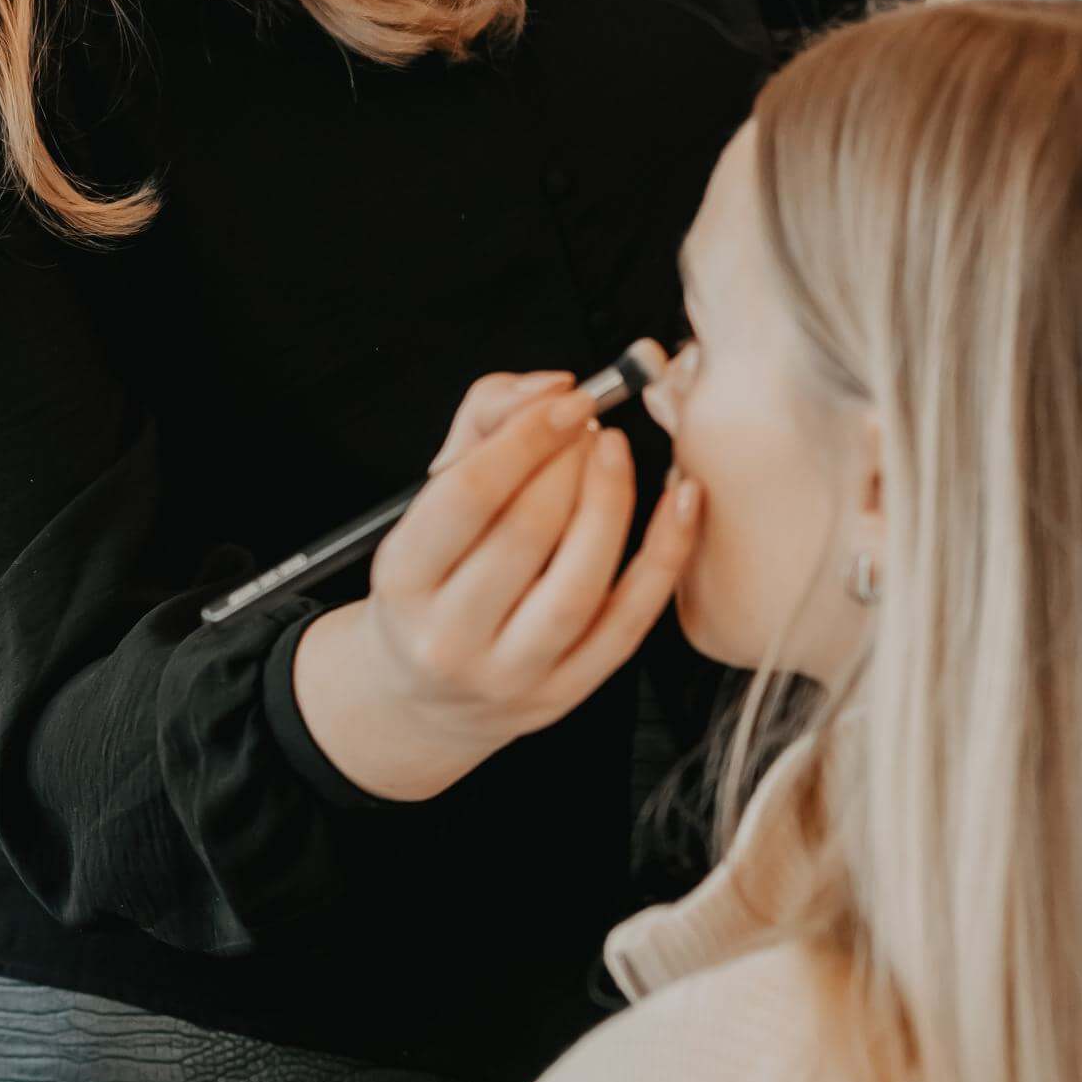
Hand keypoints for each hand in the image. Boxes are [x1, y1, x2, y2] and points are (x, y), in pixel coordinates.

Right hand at [290, 356, 699, 801]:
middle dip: (570, 462)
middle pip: (526, 533)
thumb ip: (483, 423)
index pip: (468, 495)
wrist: (426, 694)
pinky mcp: (565, 693)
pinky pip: (627, 622)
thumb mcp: (428, 499)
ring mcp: (510, 674)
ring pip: (578, 582)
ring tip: (615, 452)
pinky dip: (664, 555)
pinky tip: (680, 501)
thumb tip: (550, 387)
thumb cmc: (432, 579)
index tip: (568, 400)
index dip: (527, 436)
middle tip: (589, 425)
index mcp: (402, 580)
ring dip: (611, 501)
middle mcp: (449, 636)